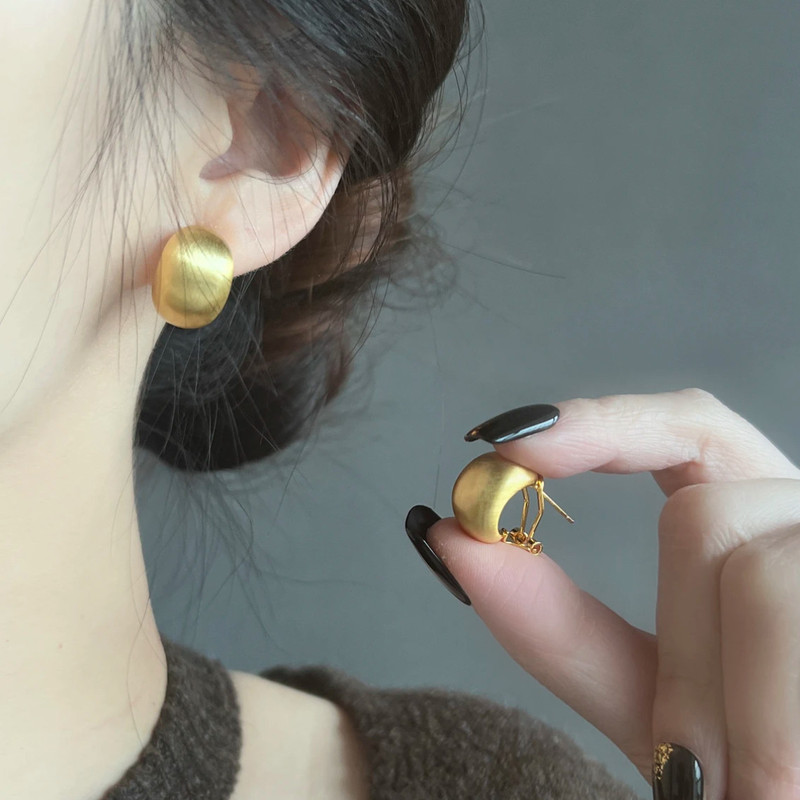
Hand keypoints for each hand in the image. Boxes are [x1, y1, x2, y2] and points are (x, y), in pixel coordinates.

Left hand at [425, 388, 799, 799]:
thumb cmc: (739, 767)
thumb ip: (556, 625)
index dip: (606, 423)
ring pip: (755, 572)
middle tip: (689, 764)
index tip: (512, 442)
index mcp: (761, 525)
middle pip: (700, 517)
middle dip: (679, 651)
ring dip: (724, 704)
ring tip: (744, 786)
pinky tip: (775, 779)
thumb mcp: (652, 699)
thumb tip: (448, 538)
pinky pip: (790, 611)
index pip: (690, 429)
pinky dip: (766, 723)